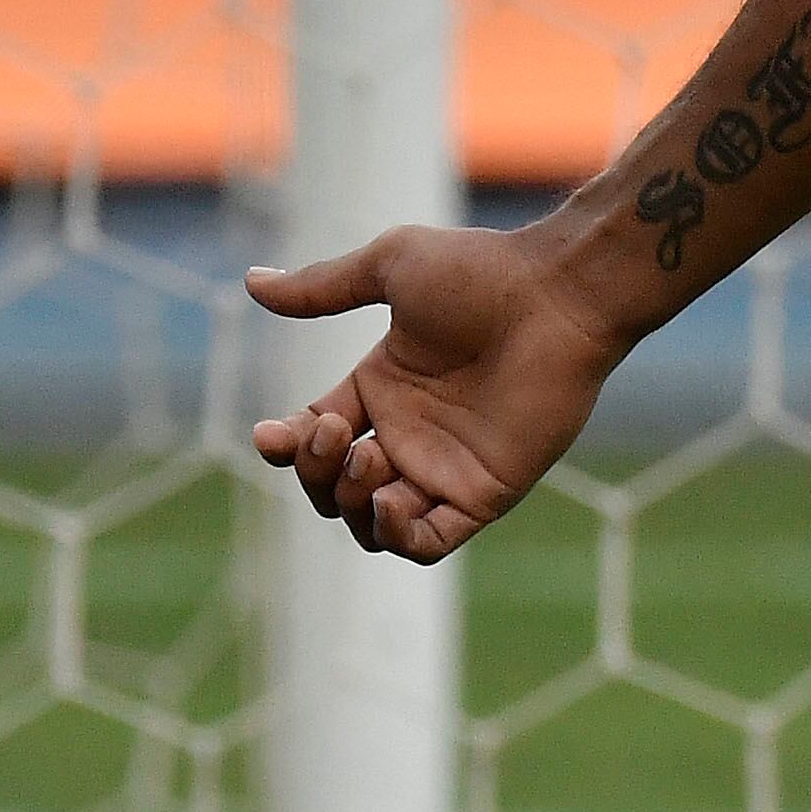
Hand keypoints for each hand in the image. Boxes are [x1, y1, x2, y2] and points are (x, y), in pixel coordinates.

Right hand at [247, 227, 626, 564]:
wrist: (559, 295)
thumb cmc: (485, 273)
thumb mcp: (392, 267)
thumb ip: (323, 287)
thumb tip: (251, 282)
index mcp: (385, 386)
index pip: (314, 433)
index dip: (287, 442)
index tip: (272, 434)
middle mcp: (411, 432)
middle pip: (332, 483)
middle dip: (314, 470)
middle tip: (337, 431)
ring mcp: (446, 466)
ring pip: (370, 522)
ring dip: (348, 503)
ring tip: (367, 458)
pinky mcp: (485, 493)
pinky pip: (427, 544)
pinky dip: (396, 537)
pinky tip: (387, 503)